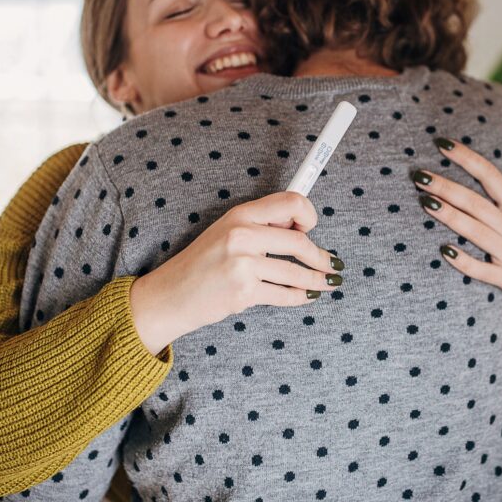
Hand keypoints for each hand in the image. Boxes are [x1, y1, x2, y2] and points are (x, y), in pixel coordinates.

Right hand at [130, 191, 343, 352]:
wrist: (170, 295)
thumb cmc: (201, 264)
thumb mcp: (226, 231)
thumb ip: (259, 226)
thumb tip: (299, 226)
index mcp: (241, 214)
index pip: (291, 203)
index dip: (308, 216)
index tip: (311, 228)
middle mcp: (242, 235)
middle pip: (299, 242)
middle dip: (320, 257)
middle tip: (331, 264)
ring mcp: (243, 264)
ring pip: (296, 273)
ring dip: (317, 280)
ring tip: (328, 283)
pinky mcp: (244, 292)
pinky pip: (284, 295)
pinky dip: (300, 298)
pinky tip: (307, 297)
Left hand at [414, 138, 501, 335]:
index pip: (492, 177)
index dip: (468, 159)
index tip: (443, 144)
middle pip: (477, 203)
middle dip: (448, 188)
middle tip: (420, 175)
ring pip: (477, 232)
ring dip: (451, 217)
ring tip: (425, 202)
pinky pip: (483, 270)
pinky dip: (464, 261)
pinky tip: (444, 250)